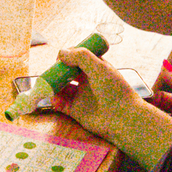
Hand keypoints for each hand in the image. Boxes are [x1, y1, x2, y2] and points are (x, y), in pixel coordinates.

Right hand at [54, 49, 171, 171]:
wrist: (123, 118)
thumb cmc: (115, 90)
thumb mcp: (99, 68)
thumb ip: (81, 57)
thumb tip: (61, 53)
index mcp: (95, 68)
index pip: (77, 58)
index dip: (67, 56)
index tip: (60, 59)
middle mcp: (87, 81)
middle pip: (66, 73)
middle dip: (56, 72)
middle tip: (50, 73)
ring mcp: (81, 96)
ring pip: (61, 88)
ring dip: (53, 86)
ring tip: (48, 86)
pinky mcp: (77, 111)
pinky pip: (61, 104)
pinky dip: (55, 101)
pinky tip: (54, 99)